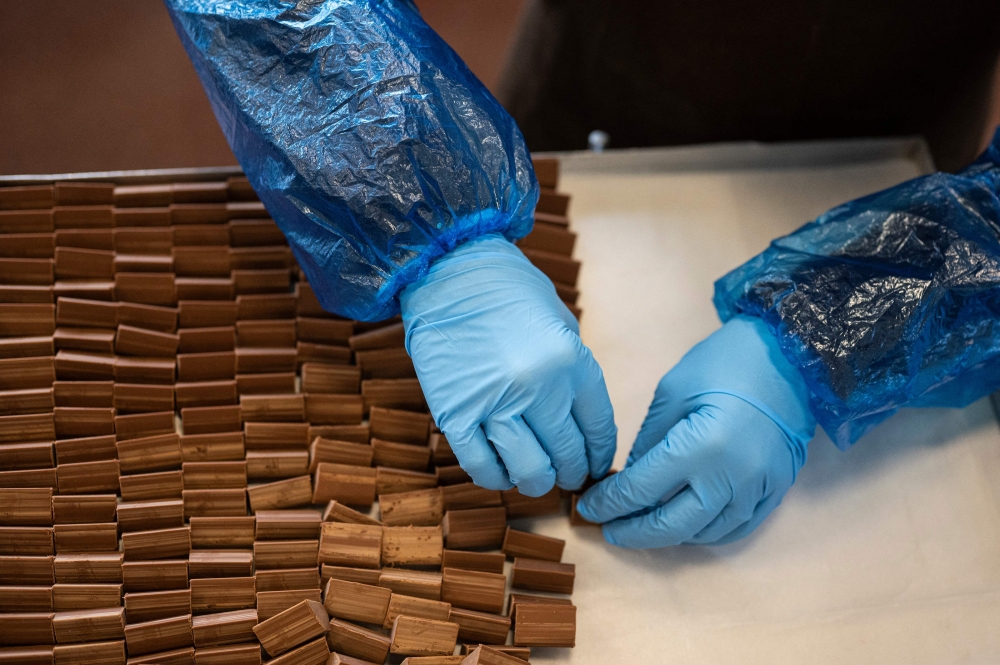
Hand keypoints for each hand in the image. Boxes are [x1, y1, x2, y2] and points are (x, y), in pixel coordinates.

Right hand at [400, 234, 616, 495]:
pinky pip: (482, 466)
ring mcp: (495, 403)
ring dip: (536, 482)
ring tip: (535, 478)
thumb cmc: (507, 292)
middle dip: (571, 473)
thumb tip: (581, 425)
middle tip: (567, 477)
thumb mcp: (561, 324)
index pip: (597, 429)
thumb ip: (574, 373)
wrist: (448, 272)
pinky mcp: (455, 414)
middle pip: (567, 455)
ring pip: (529, 471)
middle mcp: (538, 387)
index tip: (594, 465)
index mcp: (571, 362)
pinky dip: (496, 478)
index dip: (598, 455)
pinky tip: (501, 473)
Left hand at [576, 315, 814, 546]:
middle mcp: (732, 477)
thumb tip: (628, 480)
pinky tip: (685, 525)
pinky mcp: (777, 489)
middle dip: (633, 532)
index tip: (589, 508)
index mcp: (701, 446)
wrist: (790, 353)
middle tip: (608, 529)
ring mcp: (759, 488)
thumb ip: (648, 442)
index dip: (610, 503)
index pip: (642, 490)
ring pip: (705, 533)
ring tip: (642, 526)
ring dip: (669, 536)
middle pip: (672, 526)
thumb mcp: (672, 392)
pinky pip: (737, 527)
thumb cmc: (724, 362)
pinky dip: (706, 532)